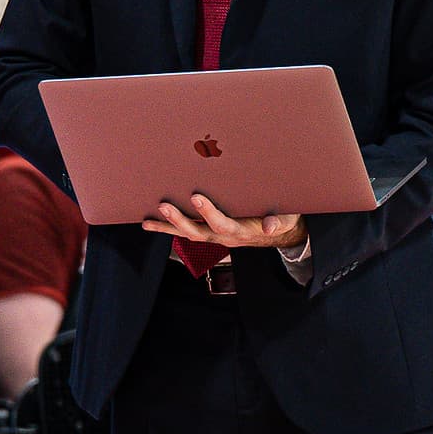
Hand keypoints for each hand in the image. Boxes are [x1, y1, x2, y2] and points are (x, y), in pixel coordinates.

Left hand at [142, 194, 306, 250]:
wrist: (278, 232)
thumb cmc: (281, 218)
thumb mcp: (285, 218)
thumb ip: (278, 221)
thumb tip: (270, 226)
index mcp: (241, 231)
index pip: (221, 223)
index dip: (208, 212)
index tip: (196, 196)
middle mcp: (223, 237)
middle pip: (197, 232)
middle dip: (179, 220)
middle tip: (163, 205)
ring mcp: (214, 237)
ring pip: (187, 234)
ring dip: (167, 227)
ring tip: (147, 221)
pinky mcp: (209, 233)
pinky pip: (186, 233)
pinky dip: (168, 229)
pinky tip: (151, 223)